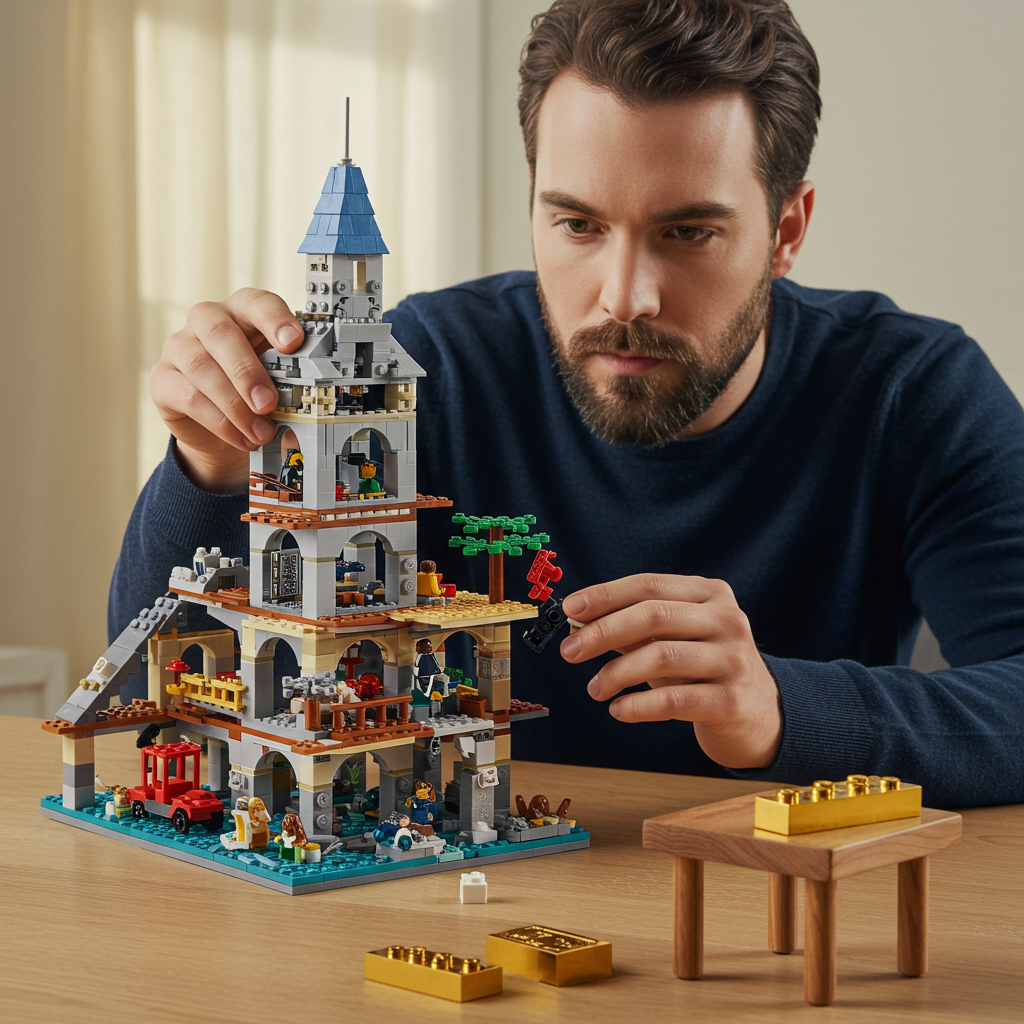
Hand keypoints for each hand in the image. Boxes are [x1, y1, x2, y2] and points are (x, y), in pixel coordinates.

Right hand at [149, 288, 304, 491]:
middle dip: (247, 371)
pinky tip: (241, 438)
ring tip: (261, 432)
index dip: (275, 319)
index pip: (256, 302)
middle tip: (268, 402)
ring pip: (201, 366)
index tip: (293, 343)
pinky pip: (188, 396)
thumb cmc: (253, 390)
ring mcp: (179, 347)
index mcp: (241, 312)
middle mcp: (205, 321)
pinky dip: (220, 422)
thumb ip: (287, 373)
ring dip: (235, 405)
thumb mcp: (275, 376)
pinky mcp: (162, 379)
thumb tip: (309, 389)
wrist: (221, 428)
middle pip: (220, 333)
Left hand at [559, 574, 781, 769]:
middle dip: (602, 632)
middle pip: (653, 615)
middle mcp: (727, 620)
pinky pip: (673, 699)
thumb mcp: (673, 638)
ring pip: (661, 657)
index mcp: (711, 593)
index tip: (569, 609)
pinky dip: (637, 706)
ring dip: (615, 673)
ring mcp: (734, 659)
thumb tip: (578, 622)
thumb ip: (633, 626)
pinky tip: (618, 710)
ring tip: (595, 688)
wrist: (759, 714)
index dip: (605, 595)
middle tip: (569, 651)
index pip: (649, 585)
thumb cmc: (703, 669)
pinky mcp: (732, 700)